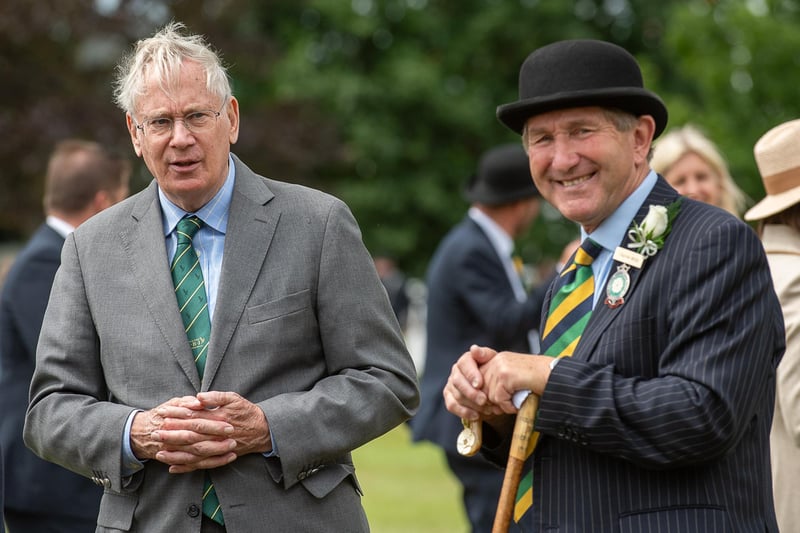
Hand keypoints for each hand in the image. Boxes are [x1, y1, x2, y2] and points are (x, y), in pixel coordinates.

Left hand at [130, 392, 268, 472]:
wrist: (262, 430)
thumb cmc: (246, 412)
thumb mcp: (234, 398)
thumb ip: (216, 397)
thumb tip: (198, 396)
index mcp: (218, 418)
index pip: (193, 417)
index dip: (176, 415)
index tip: (162, 413)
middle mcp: (216, 435)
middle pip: (190, 436)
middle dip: (171, 436)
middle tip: (154, 433)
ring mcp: (217, 448)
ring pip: (193, 454)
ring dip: (175, 454)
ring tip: (159, 454)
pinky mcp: (219, 457)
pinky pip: (201, 465)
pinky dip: (186, 467)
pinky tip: (172, 468)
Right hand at [443, 345, 504, 420]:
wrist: (493, 387)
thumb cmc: (494, 373)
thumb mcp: (494, 362)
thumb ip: (485, 355)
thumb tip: (474, 349)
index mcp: (466, 360)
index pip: (464, 364)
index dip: (471, 374)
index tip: (480, 384)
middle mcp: (456, 371)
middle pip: (458, 381)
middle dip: (471, 392)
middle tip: (484, 400)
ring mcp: (451, 384)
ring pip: (456, 395)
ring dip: (472, 404)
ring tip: (487, 409)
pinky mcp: (449, 396)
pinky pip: (451, 405)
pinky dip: (463, 412)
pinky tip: (476, 415)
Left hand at [480, 352, 552, 412]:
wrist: (557, 377)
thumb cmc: (538, 381)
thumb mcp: (513, 379)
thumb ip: (496, 383)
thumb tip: (480, 400)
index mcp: (497, 359)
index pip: (475, 379)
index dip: (480, 395)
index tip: (489, 404)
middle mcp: (497, 360)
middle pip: (479, 388)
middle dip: (489, 402)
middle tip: (504, 406)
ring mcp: (500, 366)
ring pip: (488, 395)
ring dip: (502, 405)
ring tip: (515, 401)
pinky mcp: (506, 375)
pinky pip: (499, 399)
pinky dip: (509, 406)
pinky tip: (519, 402)